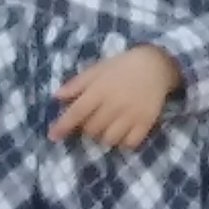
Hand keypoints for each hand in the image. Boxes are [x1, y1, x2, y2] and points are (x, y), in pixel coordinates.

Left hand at [50, 44, 180, 149]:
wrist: (156, 65)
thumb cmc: (122, 67)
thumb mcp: (97, 69)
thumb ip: (77, 84)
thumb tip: (56, 97)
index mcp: (100, 90)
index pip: (77, 112)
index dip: (63, 126)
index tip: (53, 136)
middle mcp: (114, 104)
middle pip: (92, 130)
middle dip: (87, 128)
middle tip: (93, 120)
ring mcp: (131, 115)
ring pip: (109, 139)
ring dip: (103, 136)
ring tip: (108, 126)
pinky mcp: (146, 122)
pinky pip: (130, 143)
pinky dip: (123, 142)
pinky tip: (123, 132)